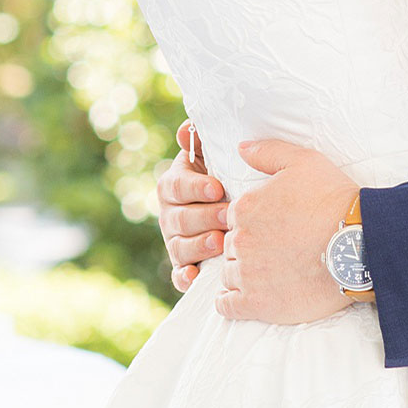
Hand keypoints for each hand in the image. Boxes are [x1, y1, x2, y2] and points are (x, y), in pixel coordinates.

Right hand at [156, 125, 228, 292]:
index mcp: (174, 185)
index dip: (195, 187)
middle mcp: (170, 215)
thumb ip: (201, 141)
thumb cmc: (227, 178)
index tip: (217, 187)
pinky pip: (178, 275)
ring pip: (179, 246)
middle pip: (178, 218)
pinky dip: (184, 277)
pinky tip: (194, 276)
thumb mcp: (215, 156)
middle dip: (203, 216)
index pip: (176, 185)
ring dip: (198, 245)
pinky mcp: (184, 266)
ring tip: (219, 241)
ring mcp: (175, 242)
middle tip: (227, 215)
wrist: (237, 211)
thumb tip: (188, 130)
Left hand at [217, 140, 359, 324]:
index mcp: (244, 207)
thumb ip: (267, 152)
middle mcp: (239, 239)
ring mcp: (246, 273)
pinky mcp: (256, 303)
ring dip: (244, 275)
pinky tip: (251, 298)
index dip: (253, 225)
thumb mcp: (305, 162)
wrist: (360, 244)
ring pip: (229, 275)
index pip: (233, 220)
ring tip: (273, 276)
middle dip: (249, 250)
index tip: (276, 231)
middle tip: (279, 253)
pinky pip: (226, 305)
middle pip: (231, 247)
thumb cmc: (335, 201)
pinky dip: (233, 302)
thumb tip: (241, 148)